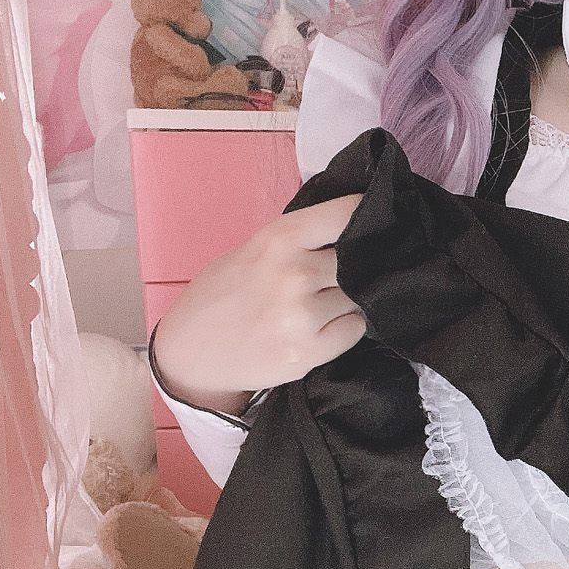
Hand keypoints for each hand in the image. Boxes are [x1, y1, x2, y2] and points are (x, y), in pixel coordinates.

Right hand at [150, 195, 366, 415]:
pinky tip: (318, 328)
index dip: (366, 216)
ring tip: (317, 306)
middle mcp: (294, 274)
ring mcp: (302, 316)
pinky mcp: (309, 353)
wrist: (191, 352)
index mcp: (278, 239)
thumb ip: (298, 241)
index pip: (345, 216)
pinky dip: (343, 327)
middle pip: (356, 261)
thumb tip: (351, 232)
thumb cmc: (221, 295)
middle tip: (333, 276)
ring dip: (346, 301)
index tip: (377, 219)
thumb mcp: (252, 251)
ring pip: (358, 297)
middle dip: (351, 267)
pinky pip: (354, 329)